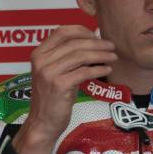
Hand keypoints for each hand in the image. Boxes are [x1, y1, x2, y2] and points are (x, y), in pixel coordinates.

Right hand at [12, 25, 116, 153]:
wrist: (43, 122)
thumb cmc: (53, 97)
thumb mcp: (55, 72)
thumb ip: (67, 57)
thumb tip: (94, 41)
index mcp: (38, 53)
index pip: (62, 31)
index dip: (82, 31)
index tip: (96, 36)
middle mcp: (41, 60)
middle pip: (75, 43)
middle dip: (96, 43)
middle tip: (111, 46)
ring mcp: (49, 72)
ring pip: (81, 56)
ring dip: (101, 55)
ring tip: (113, 57)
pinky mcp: (59, 85)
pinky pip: (84, 72)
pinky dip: (98, 69)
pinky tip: (107, 70)